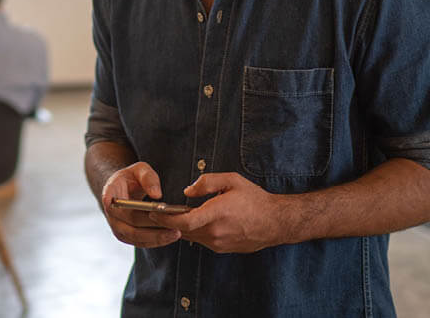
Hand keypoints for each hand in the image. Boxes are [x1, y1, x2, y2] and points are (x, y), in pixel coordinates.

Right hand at [100, 162, 181, 248]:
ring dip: (157, 238)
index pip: (112, 202)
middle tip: (174, 227)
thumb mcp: (139, 170)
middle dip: (153, 227)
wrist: (123, 190)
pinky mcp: (125, 236)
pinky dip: (155, 241)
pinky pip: (140, 242)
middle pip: (131, 224)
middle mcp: (111, 214)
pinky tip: (170, 236)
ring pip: (136, 237)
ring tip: (176, 233)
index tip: (146, 210)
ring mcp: (117, 227)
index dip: (124, 208)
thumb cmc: (131, 178)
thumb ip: (148, 178)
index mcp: (110, 193)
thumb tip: (157, 195)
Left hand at [149, 172, 284, 253]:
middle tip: (157, 211)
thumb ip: (207, 182)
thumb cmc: (255, 199)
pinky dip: (194, 231)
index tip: (154, 211)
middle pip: (183, 230)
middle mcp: (215, 233)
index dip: (165, 217)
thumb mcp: (232, 180)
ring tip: (174, 214)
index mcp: (216, 214)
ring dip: (181, 227)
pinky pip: (201, 240)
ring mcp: (219, 243)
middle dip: (168, 221)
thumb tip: (187, 191)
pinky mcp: (222, 248)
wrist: (276, 222)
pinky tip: (194, 221)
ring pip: (191, 236)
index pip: (184, 221)